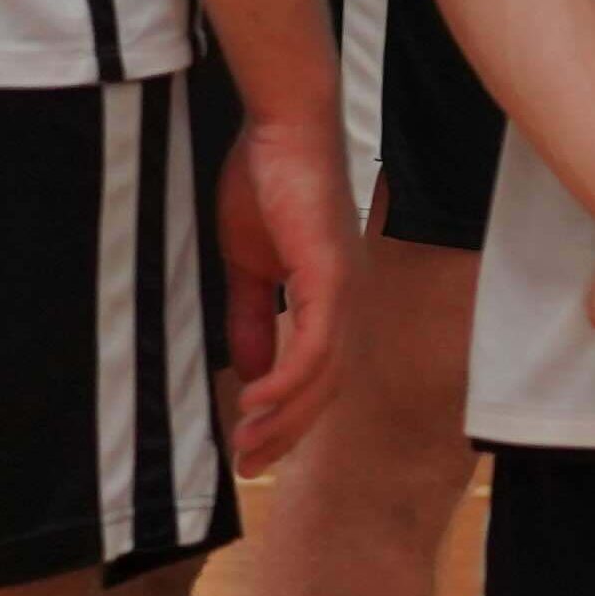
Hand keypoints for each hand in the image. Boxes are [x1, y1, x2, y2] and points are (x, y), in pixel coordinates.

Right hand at [214, 108, 353, 467]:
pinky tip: (256, 400)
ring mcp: (344, 289)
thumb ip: (251, 317)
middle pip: (328, 388)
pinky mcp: (329, 274)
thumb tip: (250, 373)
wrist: (281, 130)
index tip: (252, 451)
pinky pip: (316, 343)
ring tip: (247, 442)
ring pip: (325, 376)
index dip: (289, 417)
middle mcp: (347, 301)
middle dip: (288, 432)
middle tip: (248, 465)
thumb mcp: (249, 265)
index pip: (320, 376)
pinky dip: (289, 379)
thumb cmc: (267, 185)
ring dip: (286, 416)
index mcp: (330, 299)